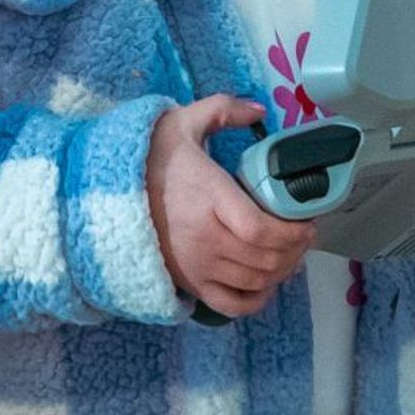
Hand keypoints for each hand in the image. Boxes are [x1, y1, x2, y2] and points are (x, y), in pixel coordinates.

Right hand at [146, 96, 315, 318]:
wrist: (107, 191)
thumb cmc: (151, 157)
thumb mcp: (183, 121)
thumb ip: (222, 109)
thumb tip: (259, 109)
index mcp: (208, 198)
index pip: (260, 229)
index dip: (292, 232)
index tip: (307, 221)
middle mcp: (204, 238)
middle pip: (265, 259)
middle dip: (295, 249)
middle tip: (303, 234)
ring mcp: (196, 265)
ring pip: (256, 282)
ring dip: (282, 271)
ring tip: (290, 252)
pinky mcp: (189, 283)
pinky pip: (232, 305)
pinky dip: (257, 299)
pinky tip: (265, 282)